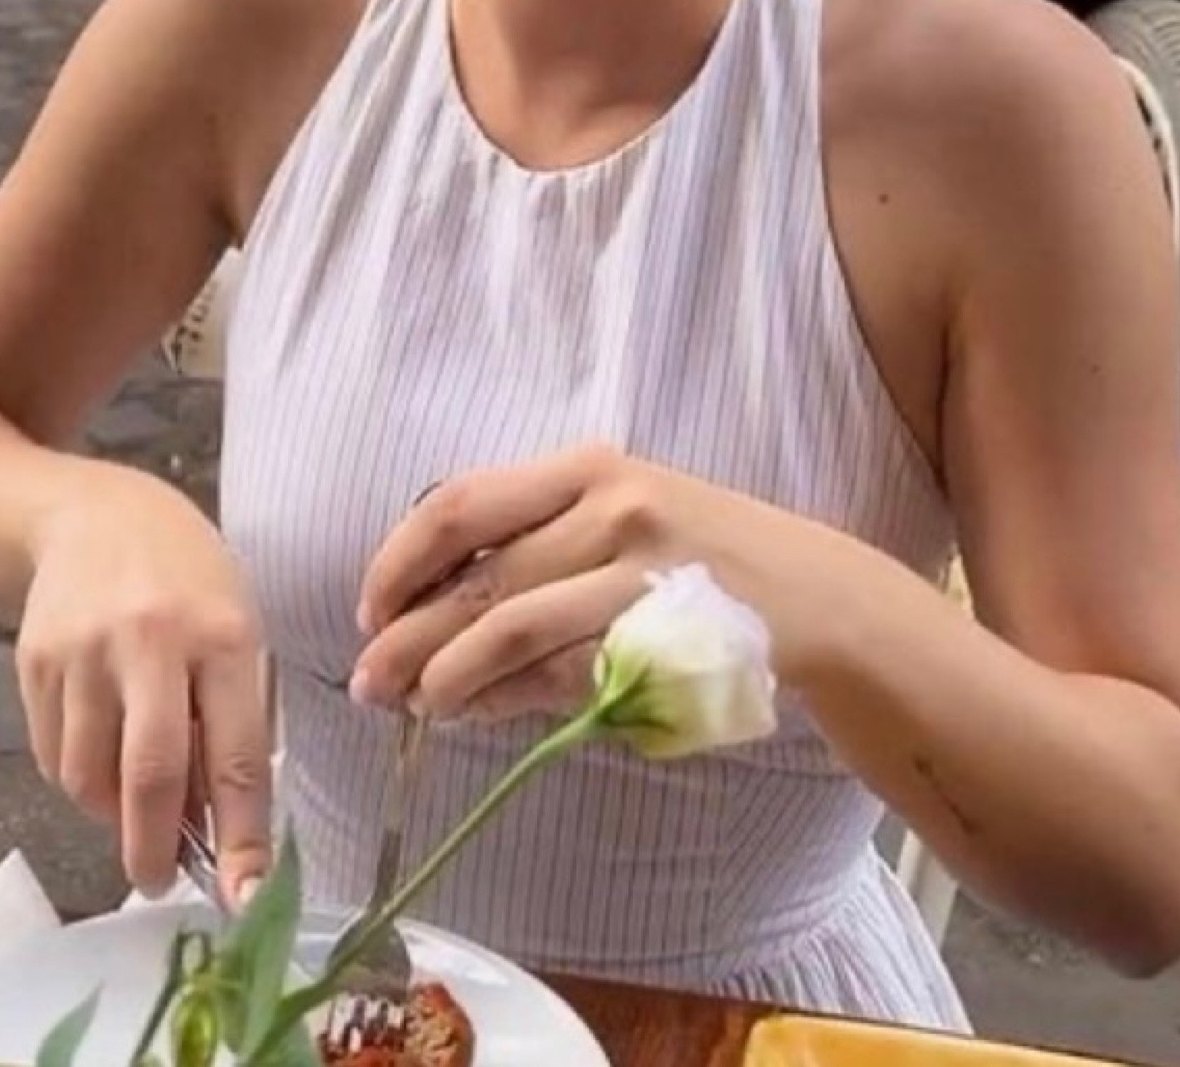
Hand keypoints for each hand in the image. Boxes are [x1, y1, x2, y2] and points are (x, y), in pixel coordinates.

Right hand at [16, 465, 270, 902]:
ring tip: (133, 799)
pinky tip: (101, 750)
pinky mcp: (34, 662)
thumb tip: (215, 822)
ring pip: (91, 777)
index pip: (237, 753)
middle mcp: (152, 641)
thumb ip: (230, 716)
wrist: (94, 514)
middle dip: (157, 847)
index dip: (242, 834)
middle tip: (160, 880)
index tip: (244, 895)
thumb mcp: (235, 625)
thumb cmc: (188, 578)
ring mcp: (85, 652)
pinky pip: (55, 756)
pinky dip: (80, 779)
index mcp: (224, 634)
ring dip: (113, 813)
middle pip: (151, 774)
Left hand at [351, 444, 803, 724]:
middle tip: (366, 680)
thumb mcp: (620, 508)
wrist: (813, 593)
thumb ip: (534, 536)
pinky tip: (473, 713)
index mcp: (588, 466)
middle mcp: (611, 509)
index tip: (369, 606)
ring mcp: (639, 576)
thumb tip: (423, 604)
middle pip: (478, 576)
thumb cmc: (697, 549)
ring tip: (412, 704)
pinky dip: (504, 699)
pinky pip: (560, 677)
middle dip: (406, 634)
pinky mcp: (660, 642)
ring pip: (511, 630)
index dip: (400, 559)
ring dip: (445, 676)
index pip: (461, 502)